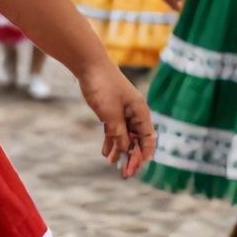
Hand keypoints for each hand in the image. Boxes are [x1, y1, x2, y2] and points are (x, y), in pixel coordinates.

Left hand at [78, 63, 155, 178]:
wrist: (88, 63)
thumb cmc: (102, 86)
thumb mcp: (110, 114)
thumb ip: (119, 133)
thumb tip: (125, 149)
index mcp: (140, 112)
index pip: (147, 138)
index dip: (143, 155)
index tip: (136, 168)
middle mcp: (134, 112)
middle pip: (137, 139)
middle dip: (131, 156)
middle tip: (124, 173)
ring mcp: (123, 110)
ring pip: (125, 135)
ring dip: (120, 149)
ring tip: (112, 163)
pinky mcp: (111, 109)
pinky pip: (114, 128)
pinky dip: (111, 140)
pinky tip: (106, 152)